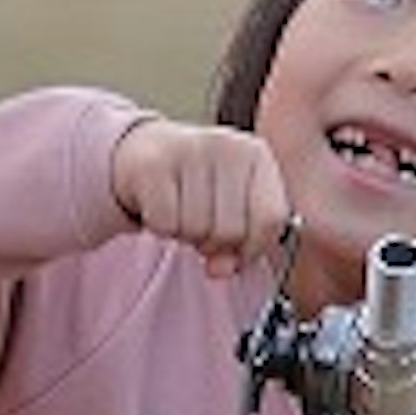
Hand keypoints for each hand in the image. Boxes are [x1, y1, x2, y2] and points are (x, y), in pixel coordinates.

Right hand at [112, 114, 290, 279]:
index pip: (271, 219)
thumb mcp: (232, 208)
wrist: (143, 153)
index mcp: (257, 155)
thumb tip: (220, 270)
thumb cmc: (198, 187)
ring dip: (184, 234)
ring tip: (178, 211)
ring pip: (197, 229)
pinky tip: (158, 206)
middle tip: (199, 223)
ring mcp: (189, 150)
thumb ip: (241, 244)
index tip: (235, 248)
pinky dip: (160, 228)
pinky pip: (166, 224)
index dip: (252, 247)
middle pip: (232, 230)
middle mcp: (227, 145)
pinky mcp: (153, 164)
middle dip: (212, 241)